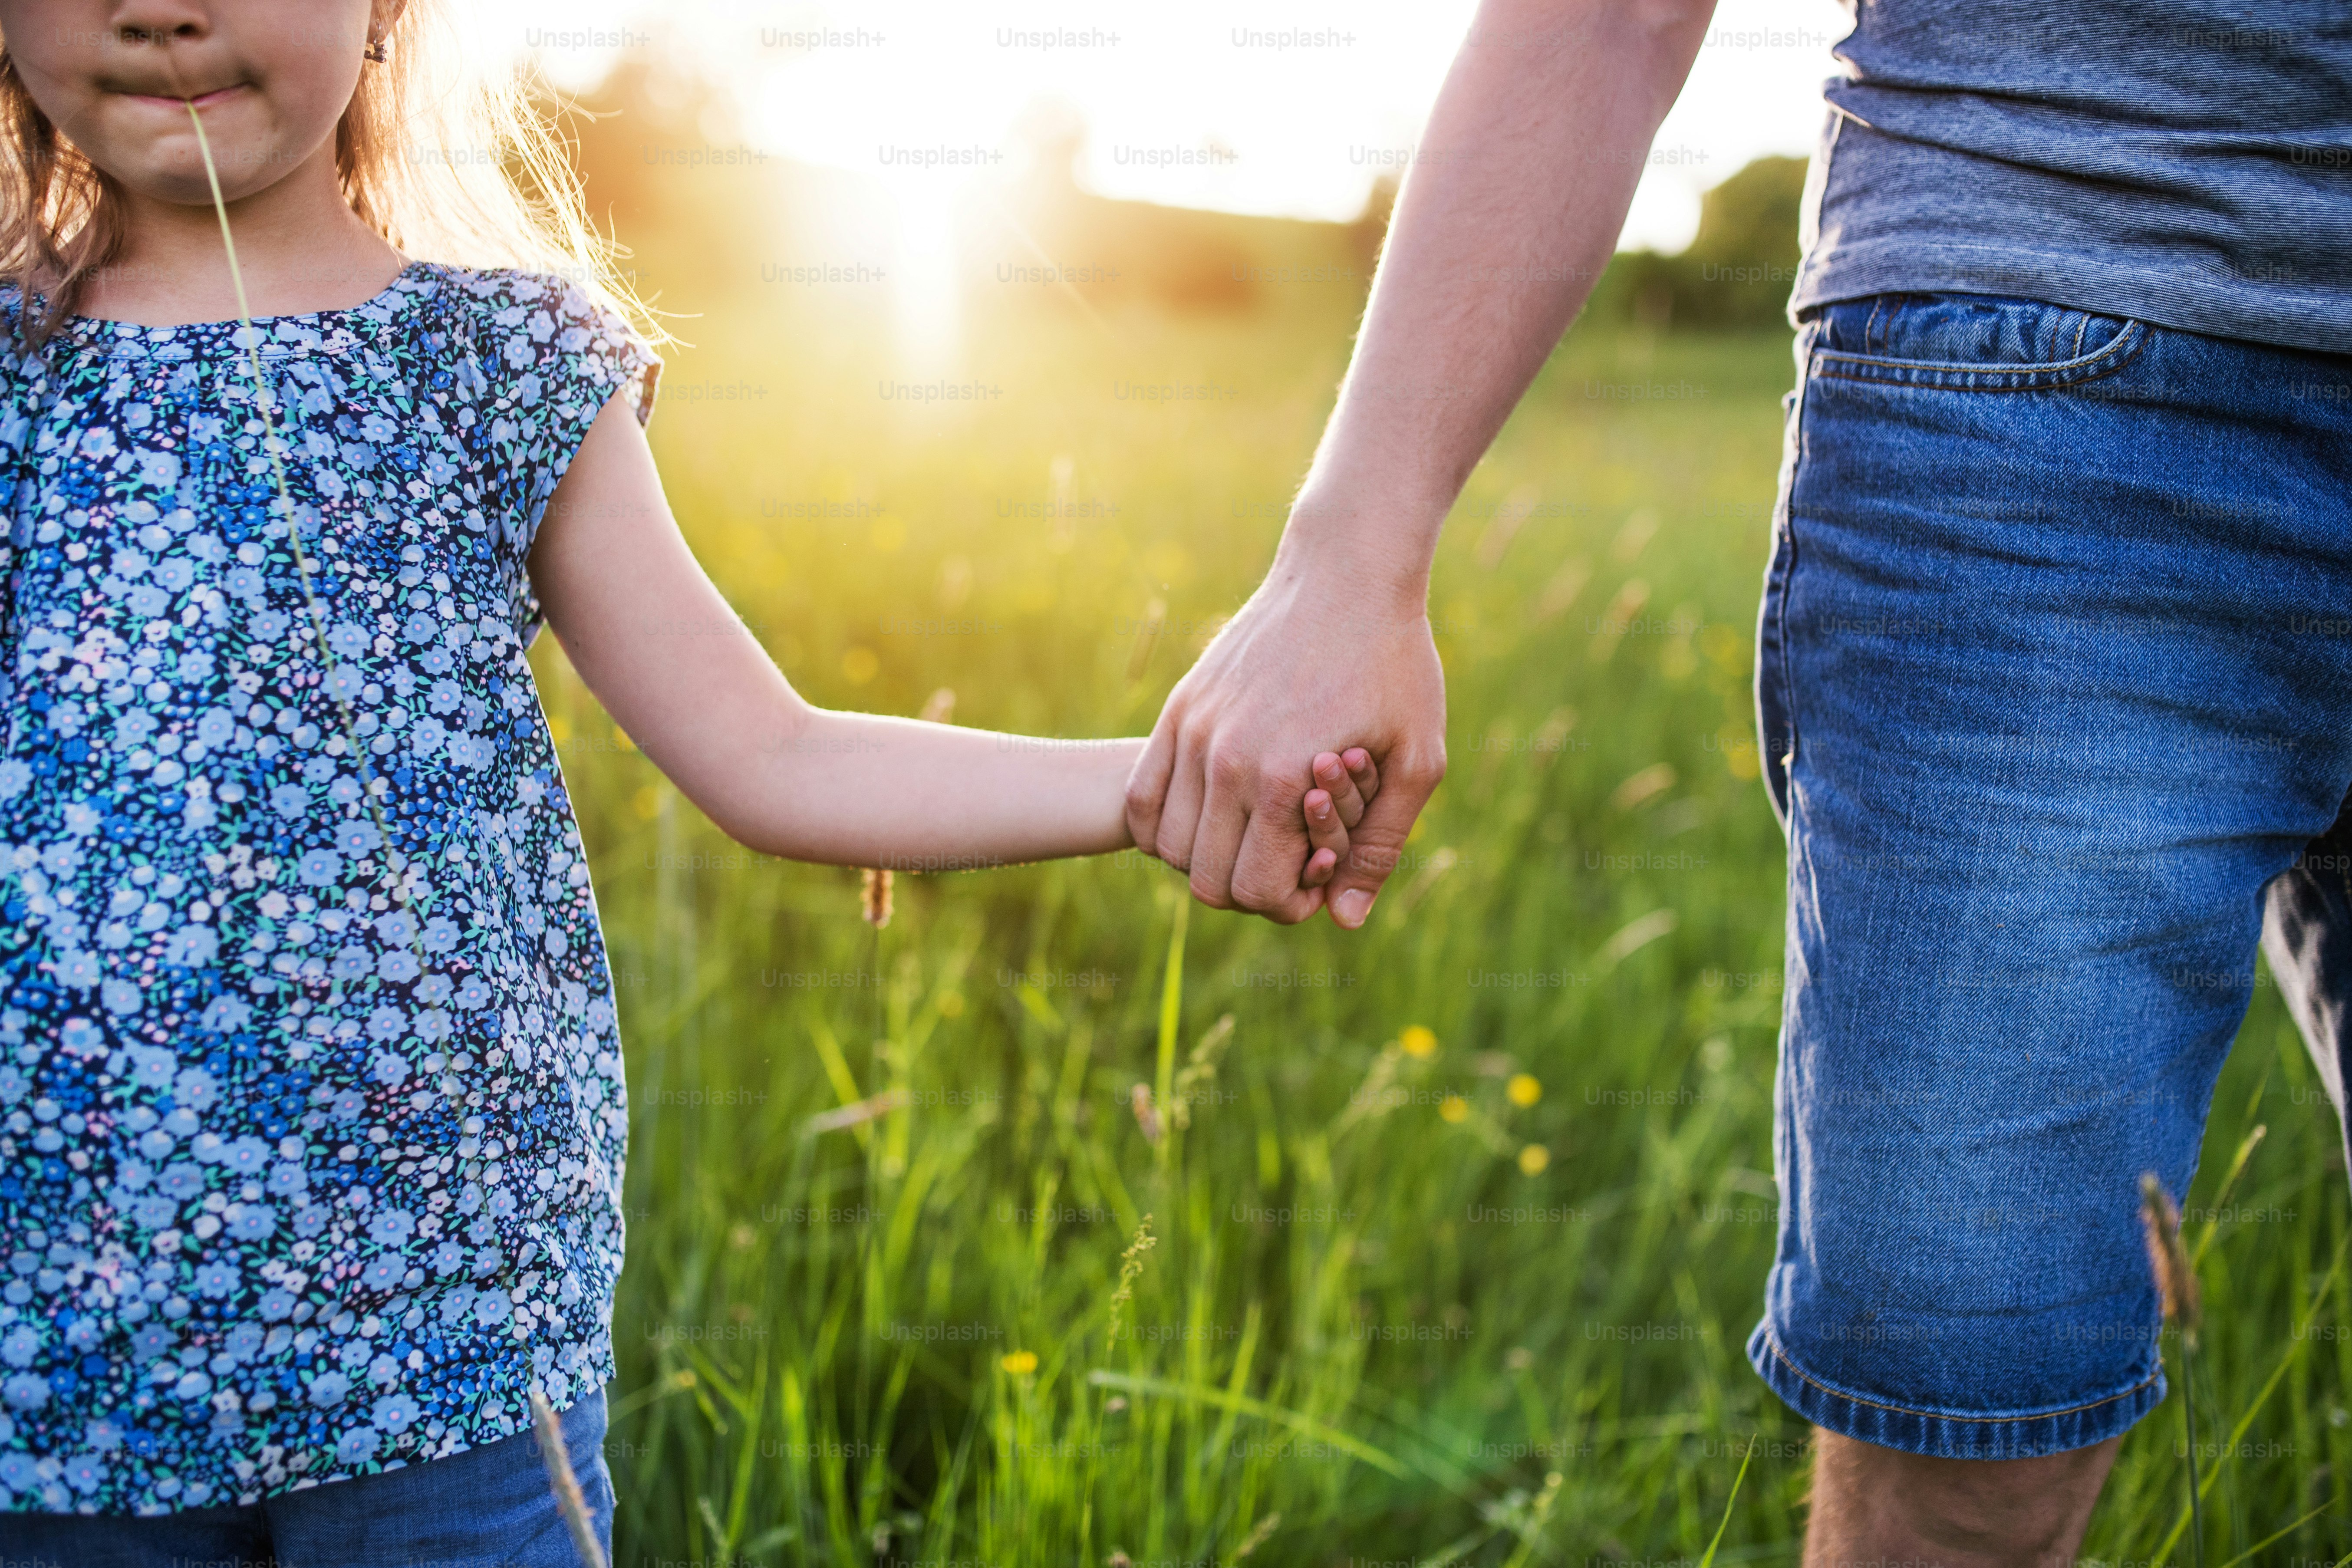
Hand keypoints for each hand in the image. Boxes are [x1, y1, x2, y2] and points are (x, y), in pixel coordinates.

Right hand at [1126, 564, 1445, 925]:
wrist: (1346, 574)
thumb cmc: (1394, 664)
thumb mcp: (1417, 760)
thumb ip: (1380, 846)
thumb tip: (1345, 921)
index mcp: (1282, 780)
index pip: (1255, 891)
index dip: (1291, 901)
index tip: (1321, 872)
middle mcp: (1224, 760)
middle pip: (1206, 880)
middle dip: (1251, 887)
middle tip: (1290, 856)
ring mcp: (1192, 732)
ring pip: (1168, 846)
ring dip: (1209, 857)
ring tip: (1255, 830)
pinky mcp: (1179, 709)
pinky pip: (1143, 798)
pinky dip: (1167, 825)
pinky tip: (1212, 812)